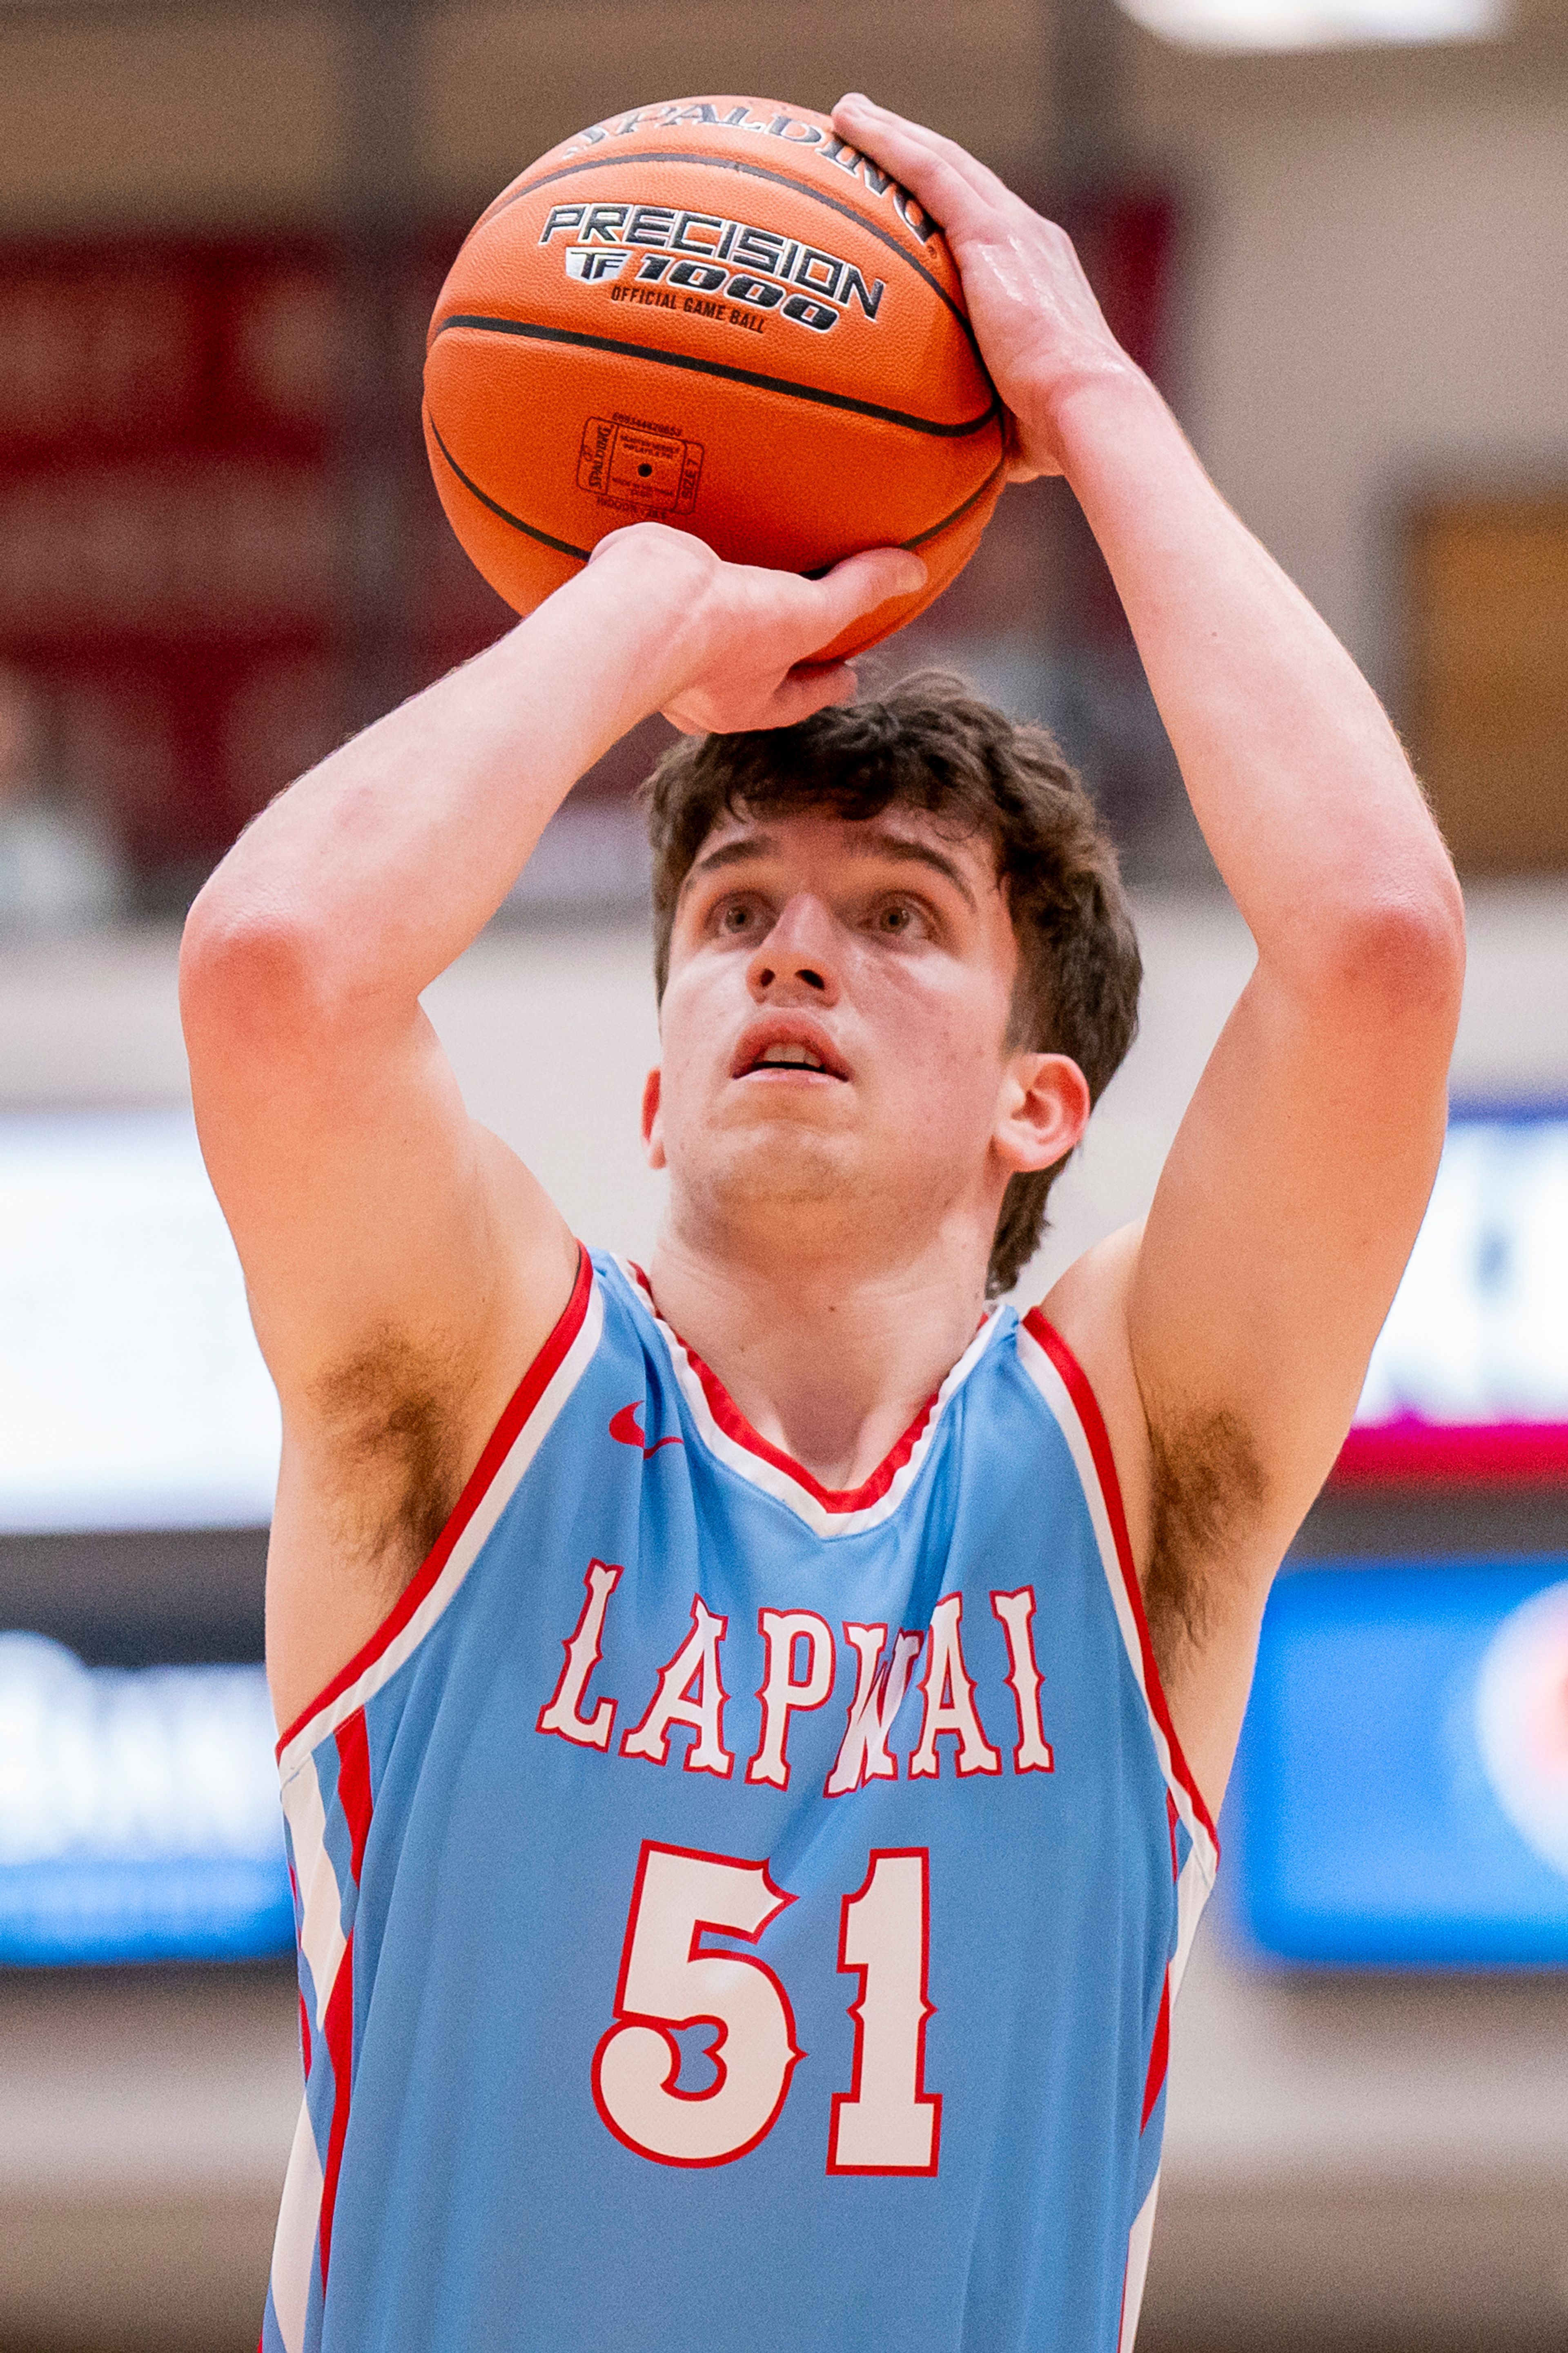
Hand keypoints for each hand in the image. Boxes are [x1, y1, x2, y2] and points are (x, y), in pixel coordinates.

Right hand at [587, 524, 925, 735]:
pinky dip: (679, 573)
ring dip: (727, 611)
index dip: (827, 683)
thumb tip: (912, 572)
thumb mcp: (808, 615)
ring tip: (748, 582)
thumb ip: (858, 592)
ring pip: (706, 630)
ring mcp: (664, 643)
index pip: (798, 698)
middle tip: (802, 627)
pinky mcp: (636, 600)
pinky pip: (666, 589)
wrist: (640, 607)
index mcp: (739, 703)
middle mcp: (699, 681)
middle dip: (776, 650)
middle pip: (751, 668)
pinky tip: (687, 547)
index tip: (849, 672)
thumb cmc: (723, 634)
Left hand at [832, 94, 1142, 480]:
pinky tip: (849, 123)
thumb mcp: (1013, 417)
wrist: (1086, 406)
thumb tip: (951, 457)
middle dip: (916, 148)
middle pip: (961, 177)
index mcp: (1037, 274)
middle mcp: (1029, 237)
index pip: (983, 223)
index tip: (909, 194)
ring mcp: (1012, 230)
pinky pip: (930, 172)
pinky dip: (890, 142)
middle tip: (868, 129)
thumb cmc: (1056, 431)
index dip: (946, 201)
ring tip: (847, 114)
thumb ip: (982, 418)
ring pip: (942, 160)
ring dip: (894, 133)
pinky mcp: (993, 234)